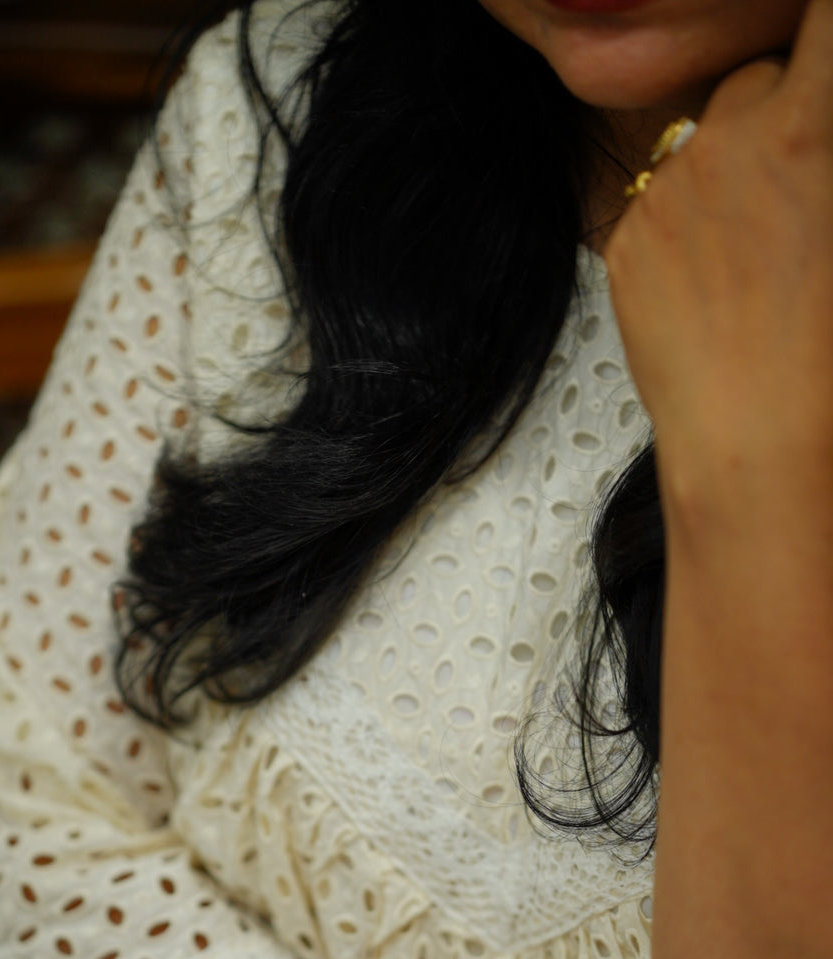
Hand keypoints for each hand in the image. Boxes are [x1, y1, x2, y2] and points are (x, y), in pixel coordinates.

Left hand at [605, 0, 832, 528]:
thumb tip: (811, 137)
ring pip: (702, 135)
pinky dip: (683, 221)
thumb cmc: (825, 354)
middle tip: (803, 183)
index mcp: (806, 130)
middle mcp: (726, 143)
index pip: (820, 25)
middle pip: (760, 77)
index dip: (820, 36)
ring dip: (730, 161)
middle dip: (784, 109)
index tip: (819, 63)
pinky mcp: (625, 239)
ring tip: (754, 245)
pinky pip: (659, 199)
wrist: (752, 438)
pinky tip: (711, 283)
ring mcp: (665, 191)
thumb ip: (825, 146)